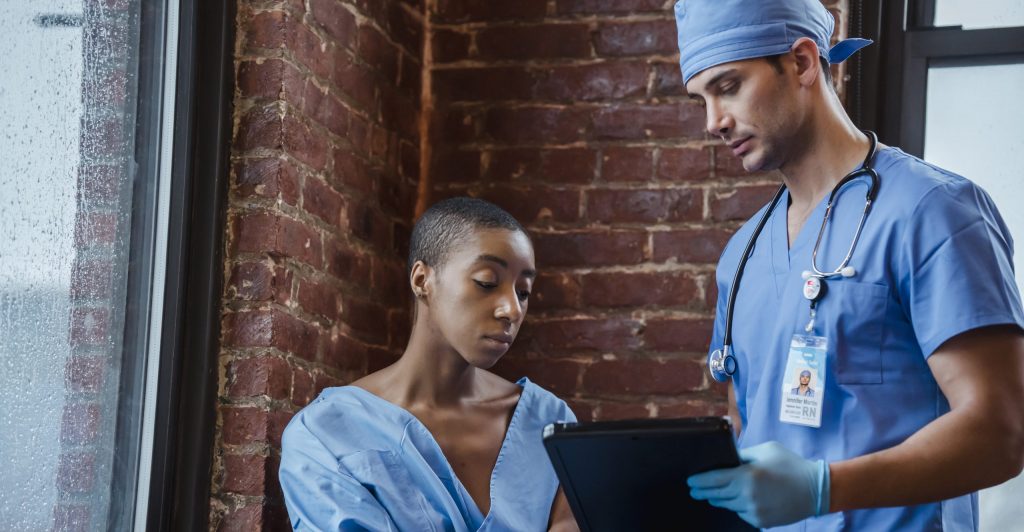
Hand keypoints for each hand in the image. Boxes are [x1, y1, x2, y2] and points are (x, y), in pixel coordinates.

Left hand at [687, 441, 829, 527]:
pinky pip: (741, 513)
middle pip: (716, 495)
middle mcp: (747, 495)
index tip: (690, 481)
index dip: (699, 481)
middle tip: (694, 490)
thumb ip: (743, 455)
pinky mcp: (761, 521)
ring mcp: (754, 510)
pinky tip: (736, 501)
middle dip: (704, 492)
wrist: (815, 489)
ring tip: (712, 495)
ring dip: (719, 499)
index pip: (713, 480)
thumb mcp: (765, 450)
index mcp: (746, 475)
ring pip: (728, 505)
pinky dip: (737, 506)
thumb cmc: (790, 465)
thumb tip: (727, 458)